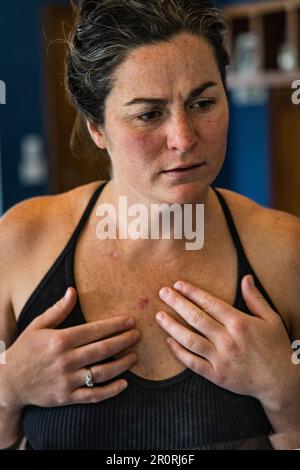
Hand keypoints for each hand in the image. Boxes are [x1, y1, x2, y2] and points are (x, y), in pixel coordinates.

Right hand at [2, 288, 139, 410]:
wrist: (8, 382)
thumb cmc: (25, 350)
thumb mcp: (37, 325)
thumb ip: (58, 309)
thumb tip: (73, 291)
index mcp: (59, 340)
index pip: (94, 330)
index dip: (115, 325)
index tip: (130, 321)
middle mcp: (65, 360)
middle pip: (102, 349)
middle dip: (124, 341)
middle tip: (137, 335)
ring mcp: (66, 380)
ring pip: (102, 372)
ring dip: (122, 364)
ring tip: (135, 356)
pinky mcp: (66, 397)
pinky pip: (93, 395)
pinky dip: (111, 391)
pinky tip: (124, 383)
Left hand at [155, 275, 293, 408]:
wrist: (281, 382)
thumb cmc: (276, 347)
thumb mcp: (272, 319)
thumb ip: (255, 299)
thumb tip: (246, 277)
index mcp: (240, 323)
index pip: (210, 303)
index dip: (192, 292)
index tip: (178, 284)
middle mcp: (228, 339)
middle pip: (196, 318)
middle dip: (177, 303)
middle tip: (162, 292)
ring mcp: (221, 359)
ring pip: (190, 340)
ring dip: (172, 326)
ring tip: (159, 315)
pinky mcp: (217, 375)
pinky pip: (193, 363)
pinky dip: (179, 352)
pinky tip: (169, 341)